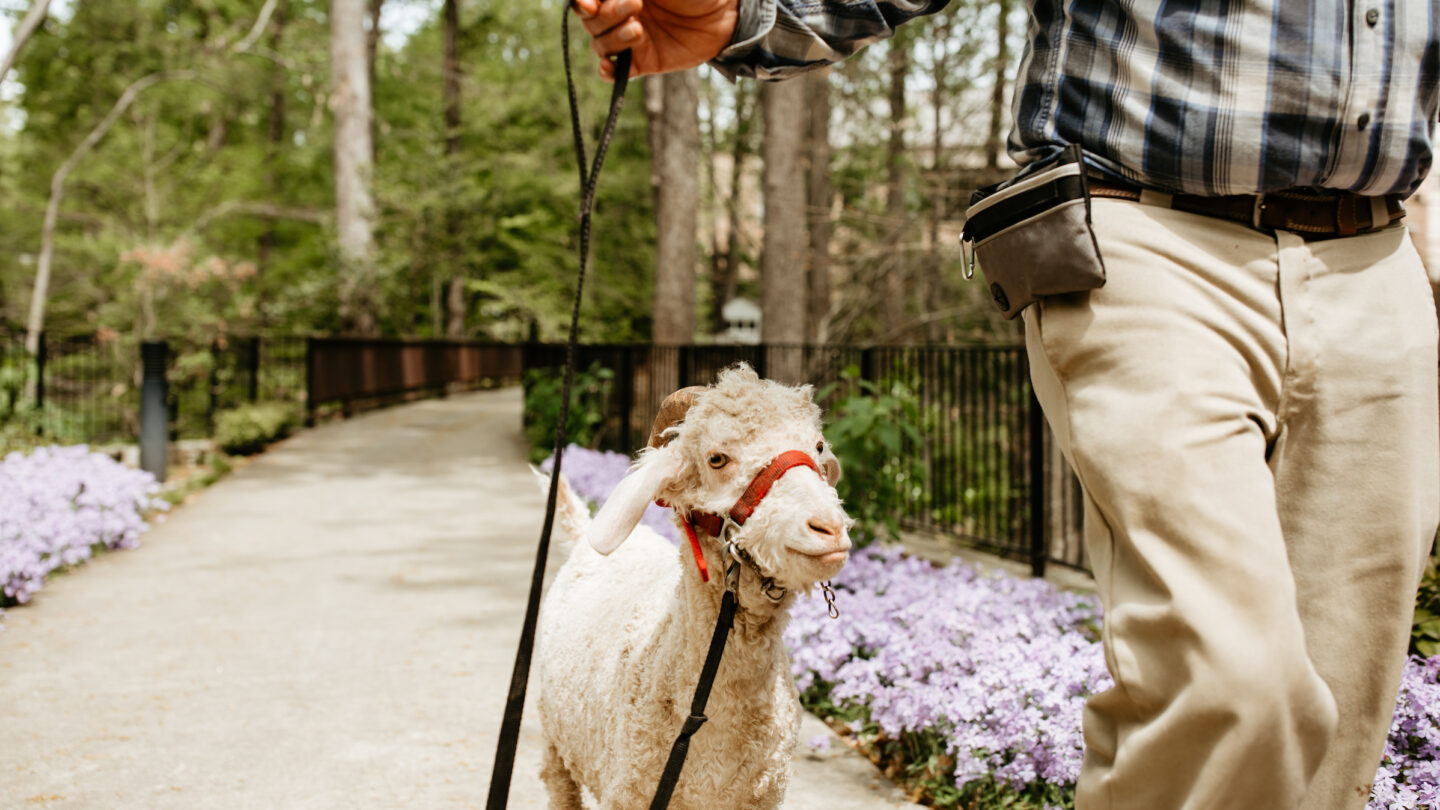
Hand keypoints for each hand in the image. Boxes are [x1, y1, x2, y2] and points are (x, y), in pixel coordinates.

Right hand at [571, 0, 738, 80]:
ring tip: (639, 30)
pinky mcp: (642, 61)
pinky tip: (609, 67)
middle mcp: (620, 12)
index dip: (582, 2)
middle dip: (608, 14)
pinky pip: (614, 72)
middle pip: (591, 21)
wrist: (725, 14)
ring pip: (600, 44)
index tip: (590, 4)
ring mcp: (630, 37)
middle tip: (636, 4)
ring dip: (613, 38)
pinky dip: (607, 71)